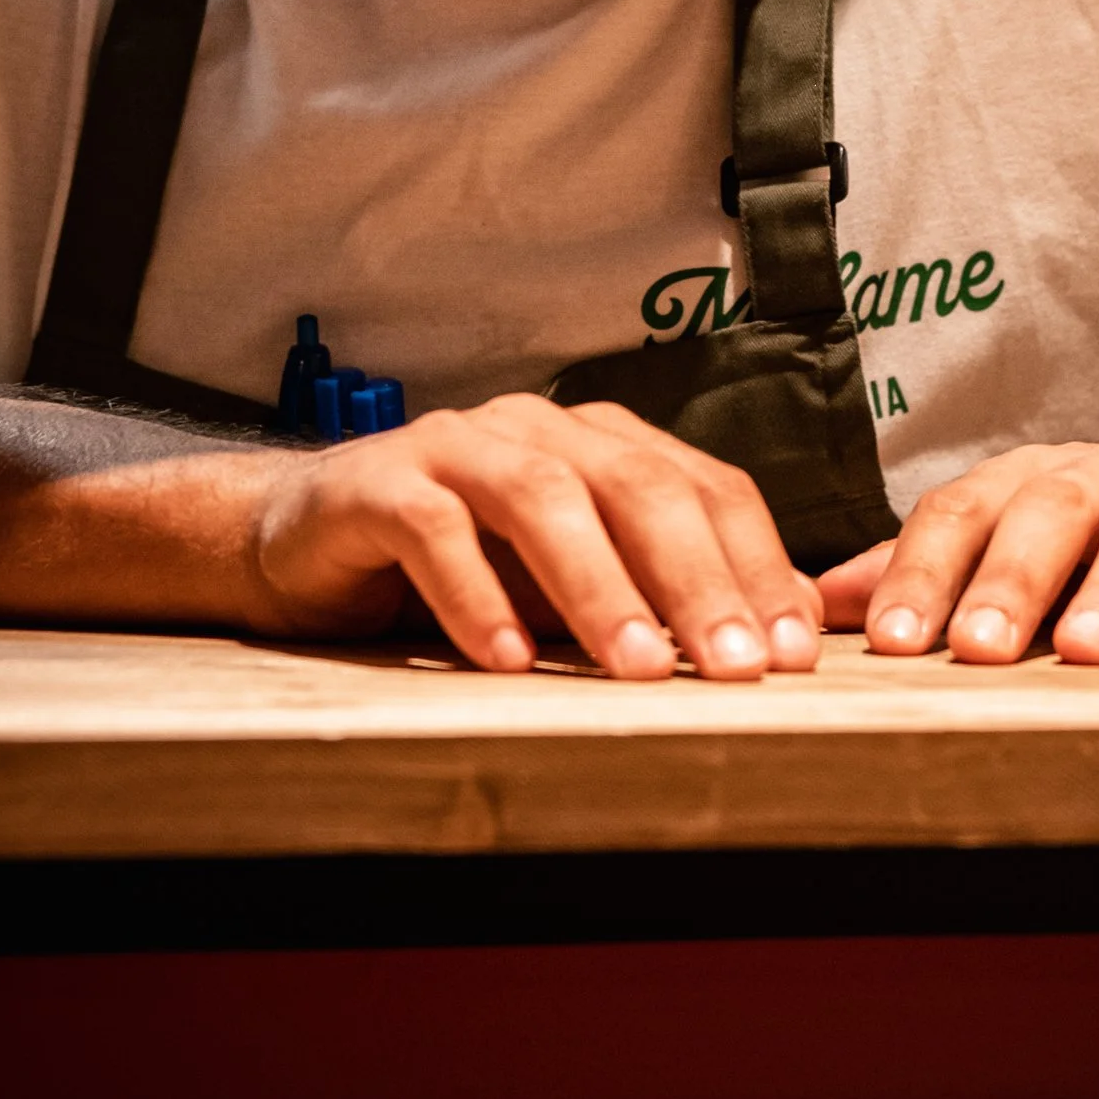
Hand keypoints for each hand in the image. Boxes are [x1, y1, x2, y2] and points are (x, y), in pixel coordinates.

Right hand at [244, 394, 822, 683]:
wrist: (305, 542)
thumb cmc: (458, 571)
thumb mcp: (572, 591)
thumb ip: (663, 595)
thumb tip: (789, 631)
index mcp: (601, 444)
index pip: (703, 487)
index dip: (756, 565)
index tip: (793, 655)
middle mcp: (537, 428)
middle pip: (637, 486)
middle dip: (697, 580)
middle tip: (739, 670)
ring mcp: (455, 445)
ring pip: (543, 497)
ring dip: (598, 587)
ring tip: (637, 669)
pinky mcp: (377, 483)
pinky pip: (434, 528)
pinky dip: (476, 594)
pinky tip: (507, 660)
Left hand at [817, 440, 1098, 663]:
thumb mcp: (1018, 537)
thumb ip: (924, 569)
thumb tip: (812, 605)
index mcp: (1026, 483)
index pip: (958, 514)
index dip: (920, 573)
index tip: (883, 643)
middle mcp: (1098, 478)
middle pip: (1044, 517)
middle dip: (1007, 582)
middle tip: (973, 649)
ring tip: (1085, 653)